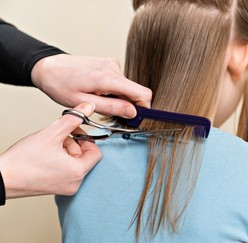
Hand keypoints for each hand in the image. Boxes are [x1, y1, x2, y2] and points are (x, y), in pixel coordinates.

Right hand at [0, 102, 101, 198]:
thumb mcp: (51, 134)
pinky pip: (66, 172)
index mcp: (78, 172)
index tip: (74, 132)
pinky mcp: (56, 189)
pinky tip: (45, 156)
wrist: (2, 178)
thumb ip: (73, 119)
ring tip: (48, 147)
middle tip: (57, 138)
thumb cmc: (23, 160)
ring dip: (65, 151)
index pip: (96, 153)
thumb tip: (88, 107)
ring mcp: (66, 188)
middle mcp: (75, 183)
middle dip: (73, 144)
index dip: (86, 139)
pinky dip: (60, 161)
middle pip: (84, 158)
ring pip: (74, 164)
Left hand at [31, 54, 151, 117]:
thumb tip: (133, 112)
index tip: (135, 118)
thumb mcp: (84, 103)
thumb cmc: (60, 85)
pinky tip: (98, 93)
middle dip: (128, 106)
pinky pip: (121, 82)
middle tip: (110, 114)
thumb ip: (111, 108)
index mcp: (108, 78)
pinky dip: (114, 91)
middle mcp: (113, 68)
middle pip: (136, 92)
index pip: (142, 93)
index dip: (143, 108)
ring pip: (128, 88)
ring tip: (99, 101)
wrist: (48, 67)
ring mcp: (112, 64)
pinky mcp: (109, 64)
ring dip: (119, 98)